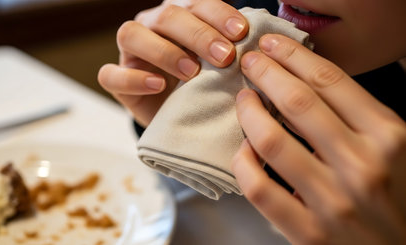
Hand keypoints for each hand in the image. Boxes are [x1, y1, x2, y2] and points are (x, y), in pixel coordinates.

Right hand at [97, 0, 247, 126]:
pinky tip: (158, 85)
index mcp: (179, 15)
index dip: (218, 14)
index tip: (242, 33)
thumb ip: (230, 50)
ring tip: (192, 72)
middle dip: (198, 34)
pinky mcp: (116, 79)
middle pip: (167, 16)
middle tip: (224, 57)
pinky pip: (111, 74)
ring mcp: (130, 51)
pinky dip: (134, 78)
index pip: (196, 3)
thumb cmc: (203, 83)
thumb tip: (259, 45)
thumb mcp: (218, 65)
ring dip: (165, 51)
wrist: (179, 113)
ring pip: (132, 34)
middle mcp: (151, 25)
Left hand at [232, 34, 405, 244]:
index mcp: (390, 137)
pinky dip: (244, 163)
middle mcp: (363, 165)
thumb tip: (309, 85)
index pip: (330, 80)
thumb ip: (362, 118)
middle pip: (297, 102)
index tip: (273, 45)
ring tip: (244, 100)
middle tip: (250, 62)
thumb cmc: (399, 199)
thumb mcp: (397, 149)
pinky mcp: (309, 233)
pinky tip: (244, 150)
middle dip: (266, 73)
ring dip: (249, 112)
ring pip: (271, 141)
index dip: (294, 56)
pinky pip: (260, 188)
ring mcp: (334, 201)